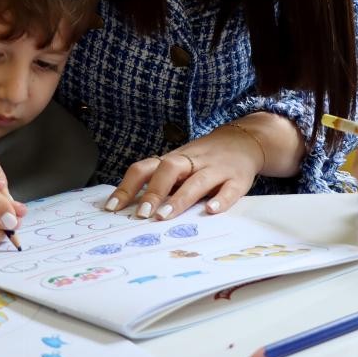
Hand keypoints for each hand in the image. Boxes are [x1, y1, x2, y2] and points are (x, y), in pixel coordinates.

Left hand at [104, 123, 267, 220]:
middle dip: (154, 191)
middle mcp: (193, 161)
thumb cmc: (204, 159)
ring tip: (165, 216)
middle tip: (142, 214)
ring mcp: (216, 169)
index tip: (112, 208)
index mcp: (174, 159)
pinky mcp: (238, 179)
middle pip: (170, 168)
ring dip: (181, 198)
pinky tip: (211, 211)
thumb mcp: (180, 165)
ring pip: (198, 180)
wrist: (245, 141)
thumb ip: (160, 182)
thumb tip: (129, 209)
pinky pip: (230, 189)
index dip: (127, 186)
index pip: (145, 168)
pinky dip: (221, 200)